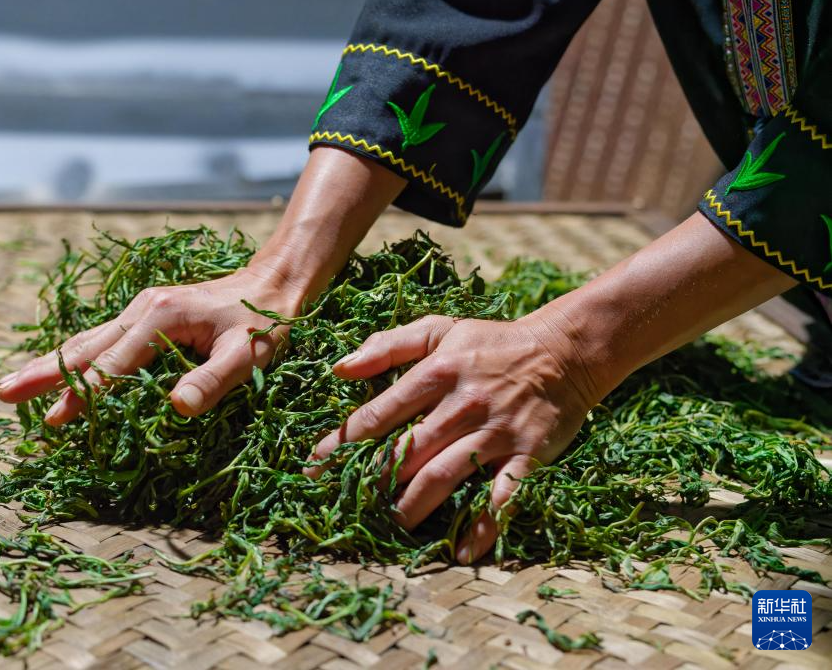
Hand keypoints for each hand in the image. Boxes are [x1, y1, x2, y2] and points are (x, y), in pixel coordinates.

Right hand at [0, 267, 299, 424]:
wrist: (271, 282)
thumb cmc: (263, 323)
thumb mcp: (247, 355)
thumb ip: (214, 381)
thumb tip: (176, 408)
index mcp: (160, 317)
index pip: (114, 364)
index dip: (87, 395)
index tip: (57, 421)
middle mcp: (141, 309)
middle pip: (84, 348)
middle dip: (43, 374)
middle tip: (1, 395)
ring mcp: (139, 310)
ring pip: (86, 343)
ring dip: (50, 366)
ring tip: (12, 389)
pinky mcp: (144, 317)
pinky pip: (101, 341)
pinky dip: (74, 360)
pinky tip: (58, 377)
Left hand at [304, 312, 602, 563]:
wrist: (565, 351)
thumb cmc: (492, 343)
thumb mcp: (440, 330)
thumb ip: (389, 345)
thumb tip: (340, 368)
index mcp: (436, 372)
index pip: (379, 413)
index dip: (344, 442)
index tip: (316, 467)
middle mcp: (462, 404)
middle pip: (406, 450)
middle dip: (371, 480)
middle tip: (346, 505)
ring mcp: (495, 431)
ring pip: (444, 474)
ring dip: (413, 504)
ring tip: (390, 524)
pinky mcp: (527, 454)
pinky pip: (503, 496)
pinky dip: (483, 525)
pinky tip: (461, 550)